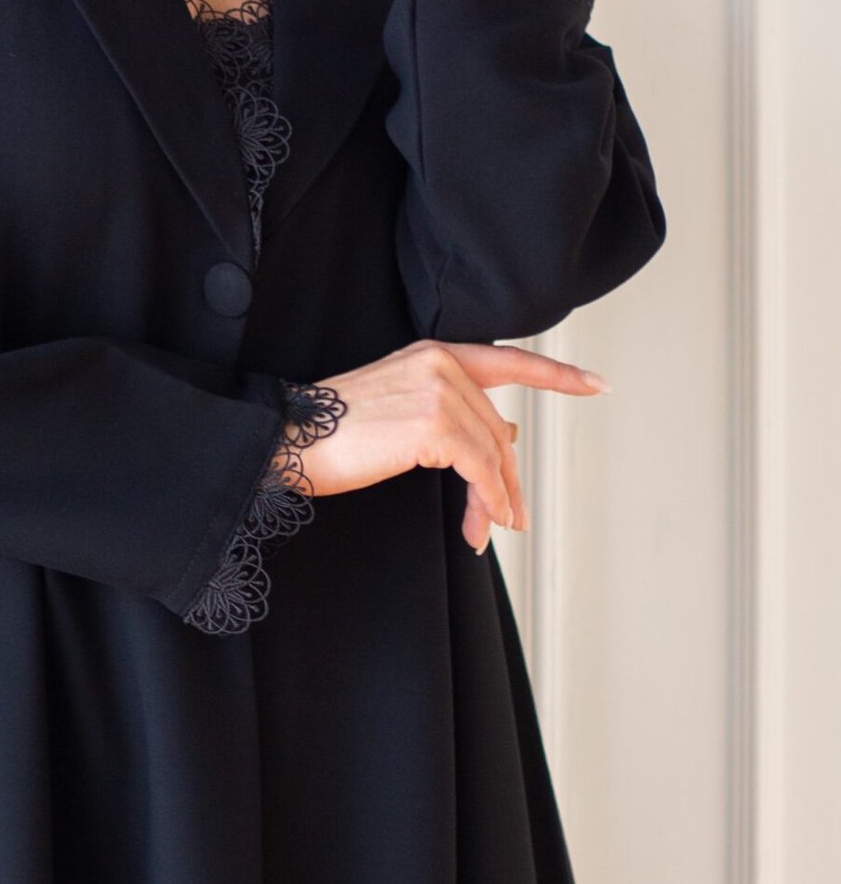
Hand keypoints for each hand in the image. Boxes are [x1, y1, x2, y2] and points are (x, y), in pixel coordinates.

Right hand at [275, 339, 609, 553]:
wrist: (288, 440)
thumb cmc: (330, 434)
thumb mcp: (399, 414)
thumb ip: (452, 417)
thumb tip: (505, 435)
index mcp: (432, 353)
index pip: (508, 360)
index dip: (556, 375)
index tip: (595, 385)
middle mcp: (440, 363)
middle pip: (498, 427)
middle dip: (506, 479)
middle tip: (510, 518)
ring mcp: (438, 391)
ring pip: (492, 453)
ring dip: (497, 500)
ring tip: (490, 530)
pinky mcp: (433, 424)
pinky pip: (479, 470)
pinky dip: (487, 502)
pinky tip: (479, 526)